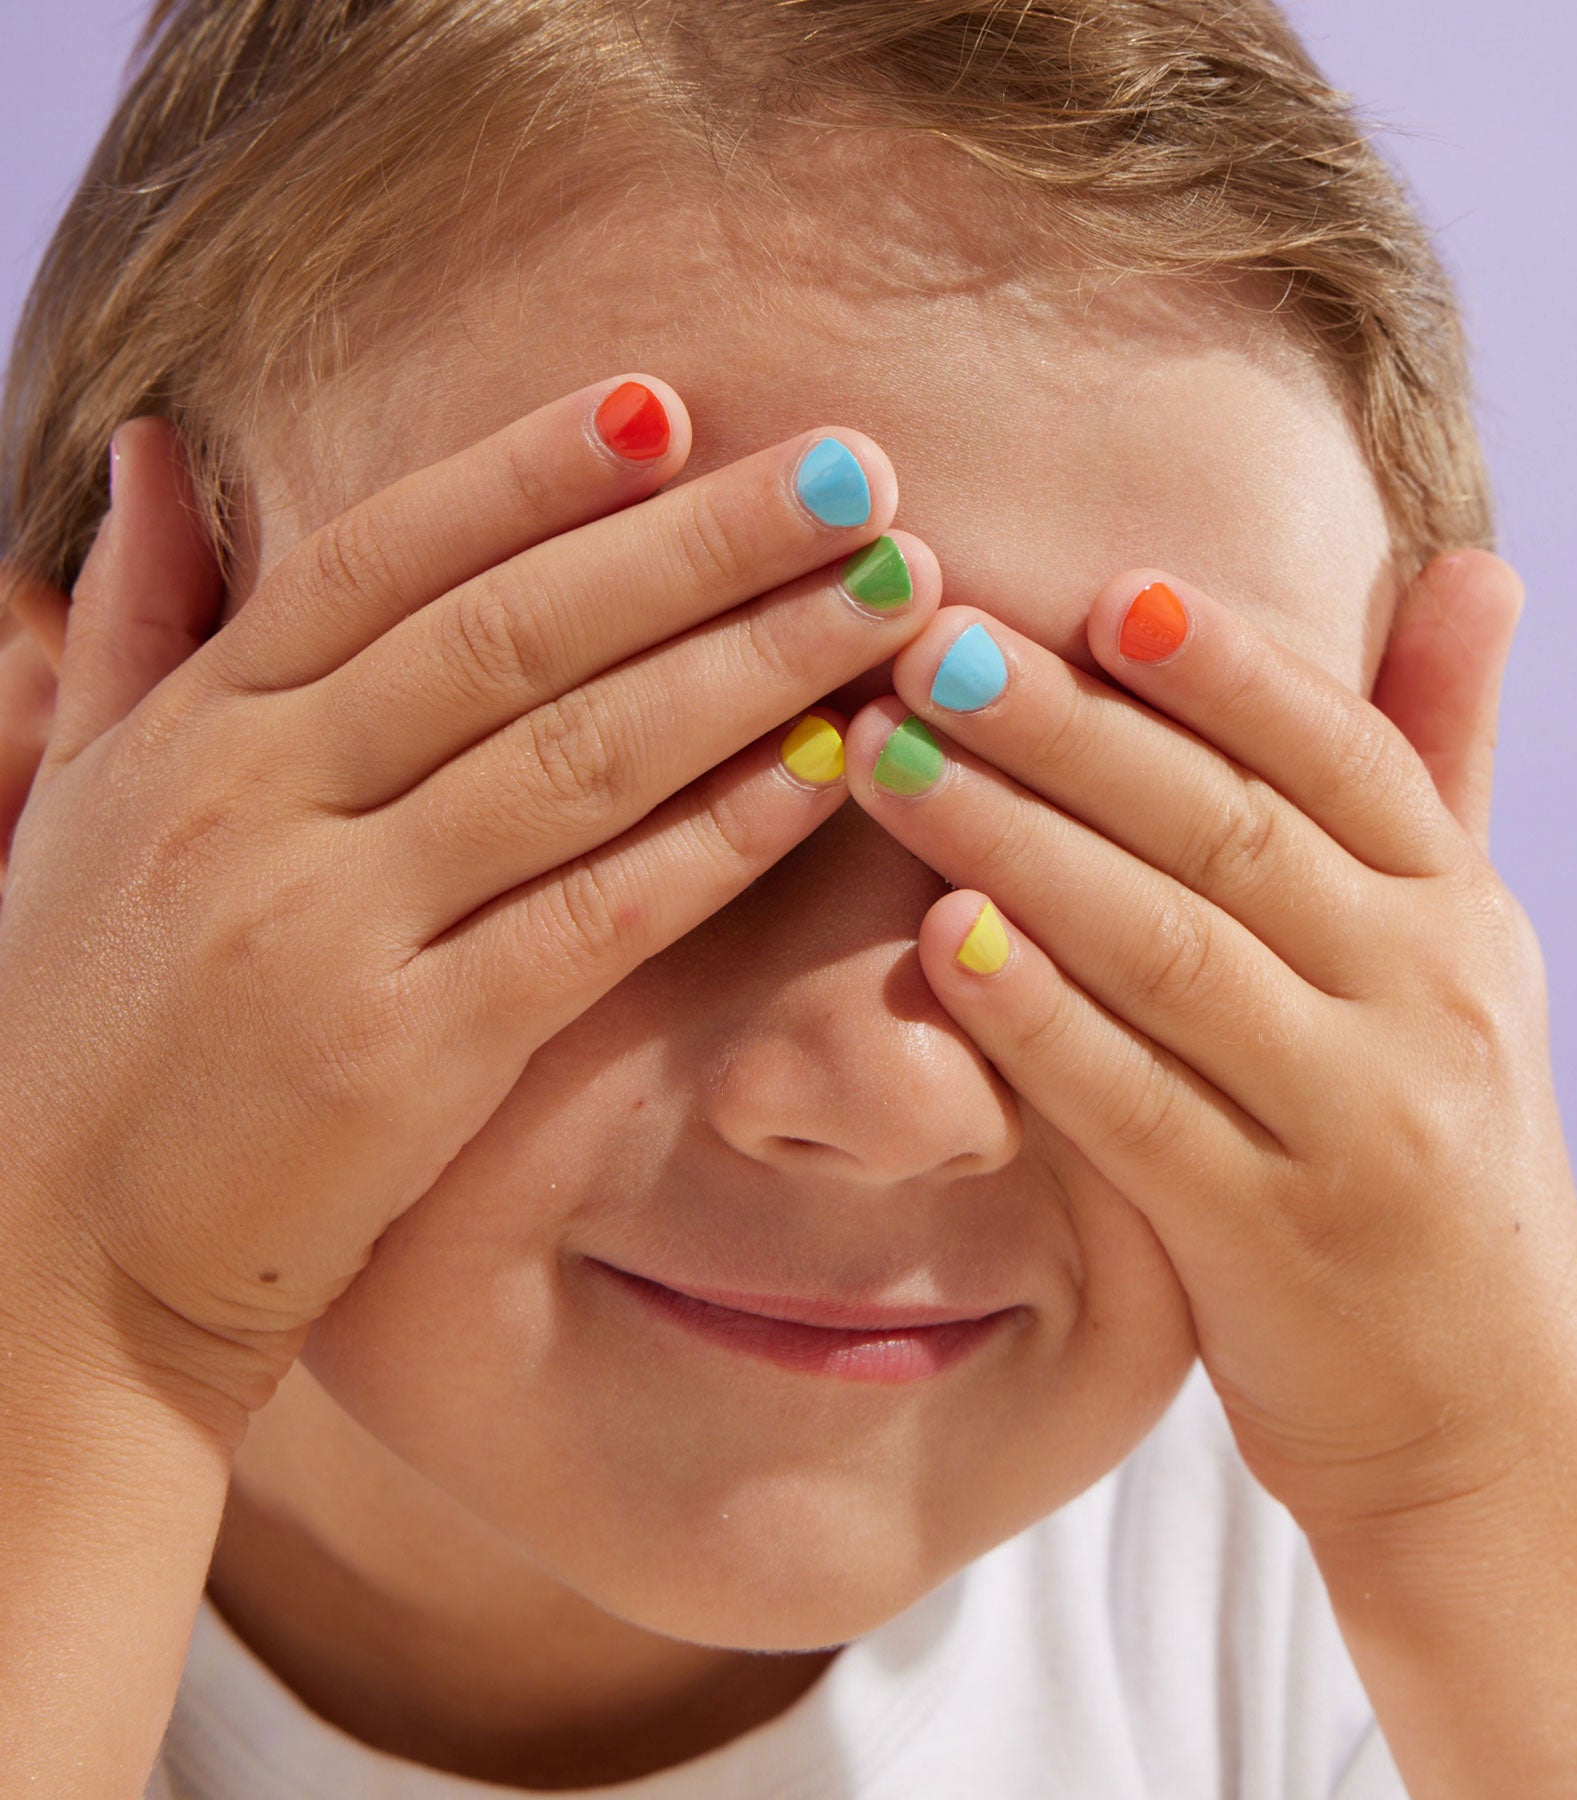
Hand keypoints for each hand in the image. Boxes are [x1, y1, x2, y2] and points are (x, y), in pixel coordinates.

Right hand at [0, 382, 937, 1432]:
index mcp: (192, 729)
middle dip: (703, 542)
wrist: (34, 1266)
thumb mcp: (70, 803)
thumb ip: (131, 629)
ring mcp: (329, 928)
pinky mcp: (401, 1058)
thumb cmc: (76, 1030)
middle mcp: (256, 800)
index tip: (677, 405)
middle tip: (858, 474)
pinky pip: (591, 918)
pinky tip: (824, 772)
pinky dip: (714, 837)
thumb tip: (160, 449)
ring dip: (749, 664)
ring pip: (575, 757)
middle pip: (516, 631)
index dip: (537, 470)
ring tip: (885, 596)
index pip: (386, 555)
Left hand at [844, 561, 1576, 1534]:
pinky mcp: (1267, 1238)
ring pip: (1169, 949)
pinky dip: (1036, 1015)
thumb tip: (1474, 564)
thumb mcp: (1464, 951)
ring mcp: (1352, 1124)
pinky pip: (1132, 1105)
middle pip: (1229, 833)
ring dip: (1020, 843)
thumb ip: (1444, 762)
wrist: (1486, 1406)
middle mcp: (1425, 1001)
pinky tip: (942, 938)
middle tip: (935, 648)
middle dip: (1070, 731)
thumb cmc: (1435, 1142)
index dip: (1226, 667)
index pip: (1344, 755)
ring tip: (892, 758)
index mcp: (1461, 915)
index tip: (1105, 592)